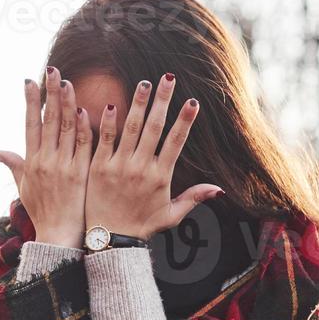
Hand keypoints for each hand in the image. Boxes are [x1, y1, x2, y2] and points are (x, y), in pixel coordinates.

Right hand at [0, 68, 93, 247]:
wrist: (58, 237)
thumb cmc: (42, 213)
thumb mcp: (23, 188)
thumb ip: (13, 165)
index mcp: (31, 162)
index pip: (30, 125)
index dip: (30, 102)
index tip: (29, 81)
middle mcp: (45, 161)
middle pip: (48, 121)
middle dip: (50, 93)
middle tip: (52, 70)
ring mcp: (64, 167)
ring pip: (65, 129)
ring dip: (67, 104)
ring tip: (68, 82)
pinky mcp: (81, 174)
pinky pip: (83, 147)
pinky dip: (84, 128)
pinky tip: (86, 110)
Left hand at [85, 73, 222, 240]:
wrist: (109, 241)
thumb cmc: (141, 227)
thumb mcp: (171, 215)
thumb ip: (193, 198)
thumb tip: (219, 189)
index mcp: (161, 176)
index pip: (176, 142)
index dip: (185, 121)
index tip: (192, 101)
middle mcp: (141, 168)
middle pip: (154, 127)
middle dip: (163, 101)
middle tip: (168, 78)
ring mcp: (119, 167)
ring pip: (130, 128)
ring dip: (138, 103)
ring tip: (144, 82)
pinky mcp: (98, 168)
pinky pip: (104, 140)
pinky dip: (107, 122)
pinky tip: (109, 103)